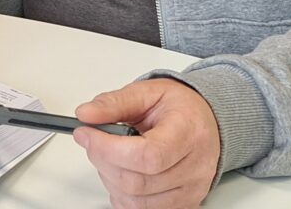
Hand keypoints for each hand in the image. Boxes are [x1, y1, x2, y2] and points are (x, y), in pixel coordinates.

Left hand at [73, 78, 221, 208]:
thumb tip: (86, 114)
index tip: (86, 134)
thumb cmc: (178, 108)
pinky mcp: (184, 204)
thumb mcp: (146, 93)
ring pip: (136, 201)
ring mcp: (191, 190)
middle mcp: (195, 166)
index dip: (109, 149)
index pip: (148, 155)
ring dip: (110, 179)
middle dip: (103, 161)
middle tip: (92, 141)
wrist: (204, 122)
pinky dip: (123, 195)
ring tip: (111, 155)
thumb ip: (114, 103)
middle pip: (138, 182)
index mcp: (188, 132)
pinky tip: (123, 172)